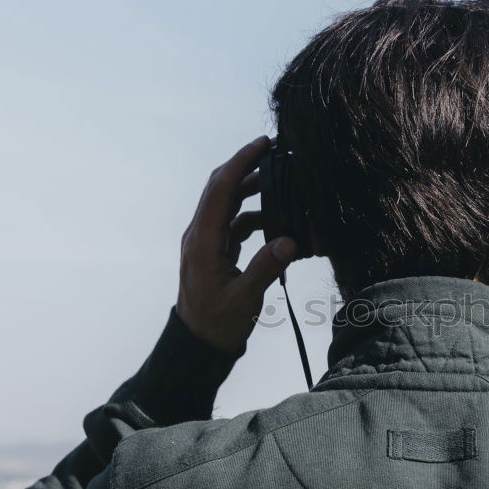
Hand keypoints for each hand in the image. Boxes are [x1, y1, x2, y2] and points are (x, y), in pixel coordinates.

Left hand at [176, 135, 296, 352]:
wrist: (198, 344)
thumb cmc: (217, 324)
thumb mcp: (244, 298)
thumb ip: (266, 267)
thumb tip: (290, 241)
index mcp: (203, 241)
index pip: (221, 190)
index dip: (241, 163)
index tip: (262, 144)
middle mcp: (200, 235)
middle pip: (220, 188)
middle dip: (245, 166)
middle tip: (273, 151)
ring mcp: (205, 242)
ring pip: (227, 203)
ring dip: (250, 189)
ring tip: (279, 182)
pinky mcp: (214, 251)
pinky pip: (233, 222)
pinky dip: (253, 213)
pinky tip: (275, 220)